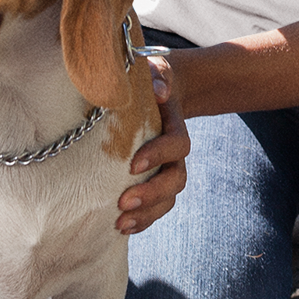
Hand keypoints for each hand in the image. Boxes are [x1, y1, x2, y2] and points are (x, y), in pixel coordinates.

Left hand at [116, 55, 188, 234]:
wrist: (159, 91)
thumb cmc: (151, 78)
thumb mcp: (155, 70)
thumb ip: (158, 76)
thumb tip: (158, 90)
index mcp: (175, 125)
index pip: (177, 145)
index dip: (159, 155)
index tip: (133, 165)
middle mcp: (174, 152)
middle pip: (176, 179)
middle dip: (152, 194)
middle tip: (123, 202)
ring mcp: (166, 168)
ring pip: (168, 198)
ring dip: (146, 214)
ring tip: (120, 223)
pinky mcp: (153, 179)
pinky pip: (156, 206)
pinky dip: (142, 219)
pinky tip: (122, 228)